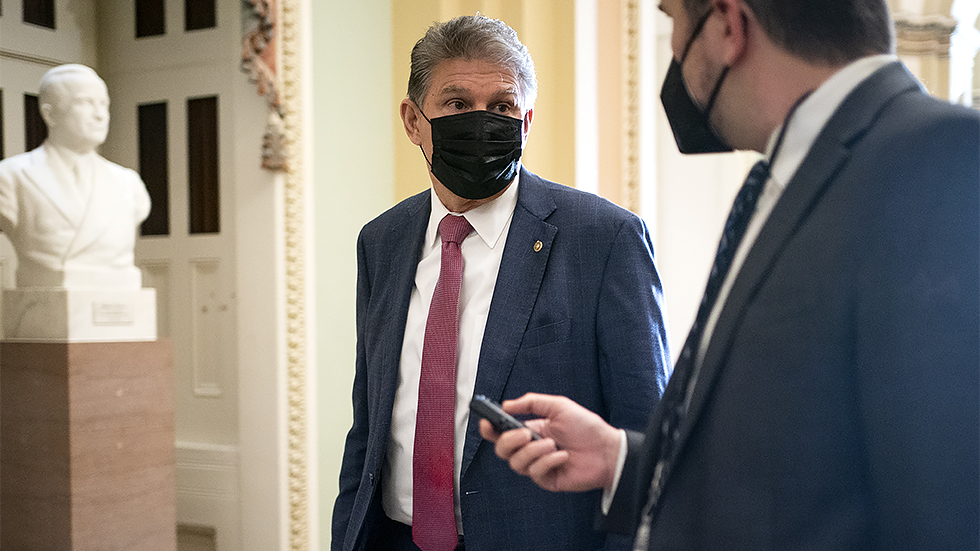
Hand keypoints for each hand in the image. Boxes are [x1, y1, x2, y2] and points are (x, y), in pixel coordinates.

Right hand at [479, 392, 621, 492]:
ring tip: (554, 445)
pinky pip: (535, 473)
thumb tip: (506, 405)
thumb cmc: (586, 427)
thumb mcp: (559, 406)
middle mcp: (531, 448)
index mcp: (530, 430)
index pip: (501, 433)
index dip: (489, 430)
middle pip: (502, 450)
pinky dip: (548, 462)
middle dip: (510, 441)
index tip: (486, 423)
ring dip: (534, 451)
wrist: (607, 450)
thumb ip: (531, 402)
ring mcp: (538, 465)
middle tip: (526, 433)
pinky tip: (563, 456)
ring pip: (517, 463)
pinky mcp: (547, 479)